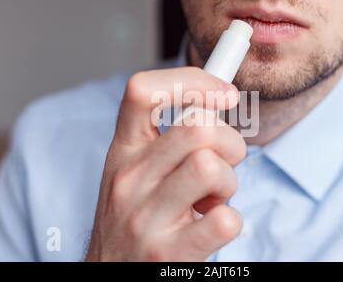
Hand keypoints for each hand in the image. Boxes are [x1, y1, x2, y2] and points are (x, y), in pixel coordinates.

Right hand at [85, 67, 246, 260]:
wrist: (111, 273)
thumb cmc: (134, 216)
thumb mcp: (137, 170)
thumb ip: (170, 137)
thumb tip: (218, 98)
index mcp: (123, 150)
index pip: (144, 91)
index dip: (193, 81)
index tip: (224, 93)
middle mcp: (129, 178)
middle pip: (198, 127)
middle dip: (230, 141)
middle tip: (224, 161)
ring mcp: (146, 217)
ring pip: (212, 168)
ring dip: (228, 182)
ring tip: (212, 198)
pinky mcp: (168, 253)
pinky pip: (225, 221)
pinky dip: (231, 220)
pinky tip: (210, 225)